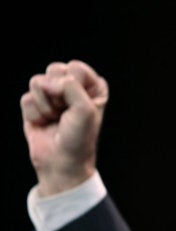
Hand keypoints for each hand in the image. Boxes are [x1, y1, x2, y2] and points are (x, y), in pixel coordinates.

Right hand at [20, 60, 108, 195]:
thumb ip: (70, 87)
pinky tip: (44, 124)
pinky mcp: (35, 105)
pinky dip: (34, 114)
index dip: (73, 85)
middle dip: (57, 93)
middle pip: (55, 69)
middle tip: (65, 111)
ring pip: (37, 81)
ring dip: (45, 105)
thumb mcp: (85, 110)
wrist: (62, 162)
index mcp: (92, 85)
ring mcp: (52, 95)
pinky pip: (26, 98)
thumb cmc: (79, 137)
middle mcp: (73, 86)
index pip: (76, 67)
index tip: (78, 105)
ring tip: (55, 118)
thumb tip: (45, 81)